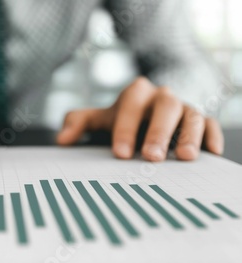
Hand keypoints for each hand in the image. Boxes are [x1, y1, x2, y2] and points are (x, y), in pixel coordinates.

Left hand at [56, 77, 223, 160]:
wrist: (145, 119)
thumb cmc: (119, 122)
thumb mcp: (97, 121)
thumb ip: (78, 123)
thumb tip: (61, 140)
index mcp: (136, 93)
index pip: (130, 105)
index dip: (125, 128)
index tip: (120, 153)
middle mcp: (162, 97)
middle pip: (165, 107)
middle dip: (158, 132)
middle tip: (151, 157)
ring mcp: (184, 108)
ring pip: (191, 115)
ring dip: (188, 135)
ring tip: (184, 158)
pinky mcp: (201, 120)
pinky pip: (211, 124)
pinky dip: (211, 137)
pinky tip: (210, 154)